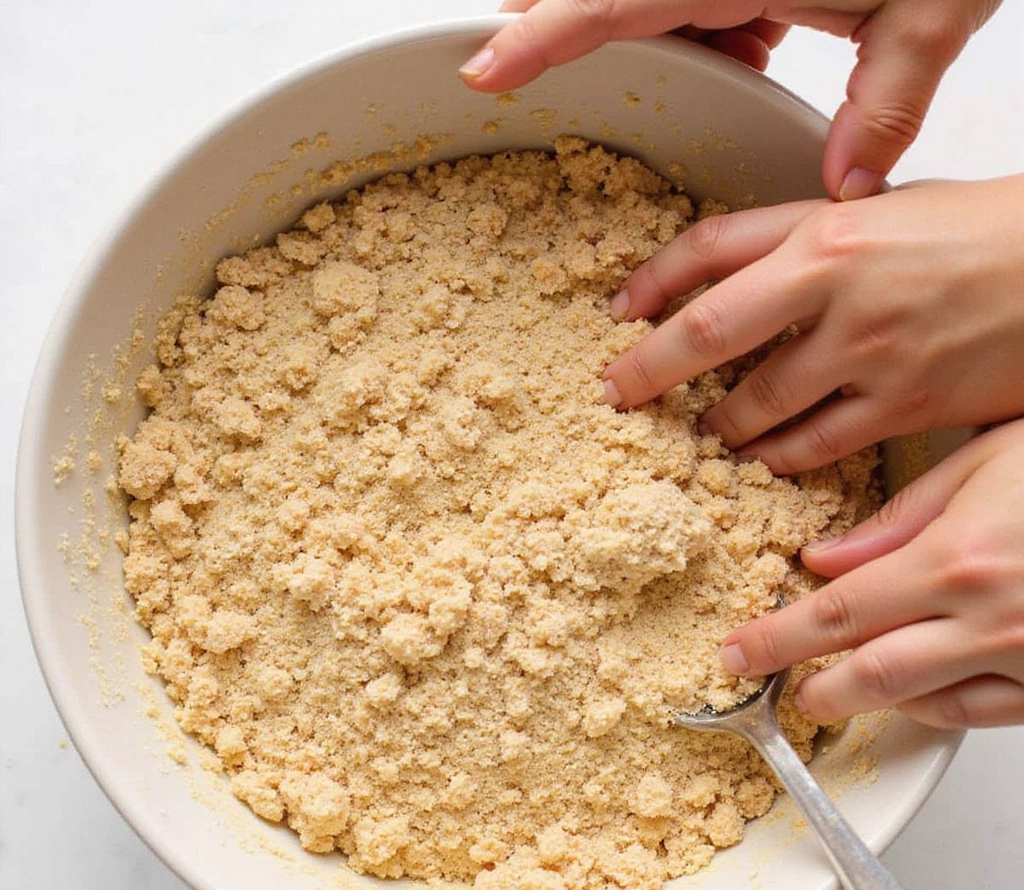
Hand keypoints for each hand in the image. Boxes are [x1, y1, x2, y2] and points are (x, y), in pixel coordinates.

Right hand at [460, 0, 1001, 199]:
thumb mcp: (931, 14)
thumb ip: (887, 106)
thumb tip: (845, 186)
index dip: (538, 34)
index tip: (481, 66)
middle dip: (565, 22)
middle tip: (541, 64)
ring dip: (669, 36)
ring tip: (738, 52)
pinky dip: (717, 26)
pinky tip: (758, 39)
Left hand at [601, 176, 1023, 474]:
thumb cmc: (975, 233)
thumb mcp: (879, 211)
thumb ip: (801, 237)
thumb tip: (722, 271)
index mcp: (828, 233)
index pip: (708, 251)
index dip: (649, 283)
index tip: (617, 314)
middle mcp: (840, 292)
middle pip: (709, 334)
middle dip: (649, 372)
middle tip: (618, 395)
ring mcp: (869, 357)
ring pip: (756, 407)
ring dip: (715, 426)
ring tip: (699, 432)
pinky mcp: (902, 410)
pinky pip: (814, 448)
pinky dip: (776, 458)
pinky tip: (758, 460)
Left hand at [719, 419, 1023, 728]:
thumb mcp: (987, 462)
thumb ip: (901, 517)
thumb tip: (826, 559)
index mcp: (959, 559)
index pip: (838, 614)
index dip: (775, 639)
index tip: (734, 653)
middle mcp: (991, 619)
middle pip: (869, 673)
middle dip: (810, 686)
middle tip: (771, 683)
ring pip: (923, 704)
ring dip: (865, 702)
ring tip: (829, 690)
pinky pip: (982, 716)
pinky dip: (935, 711)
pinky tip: (912, 697)